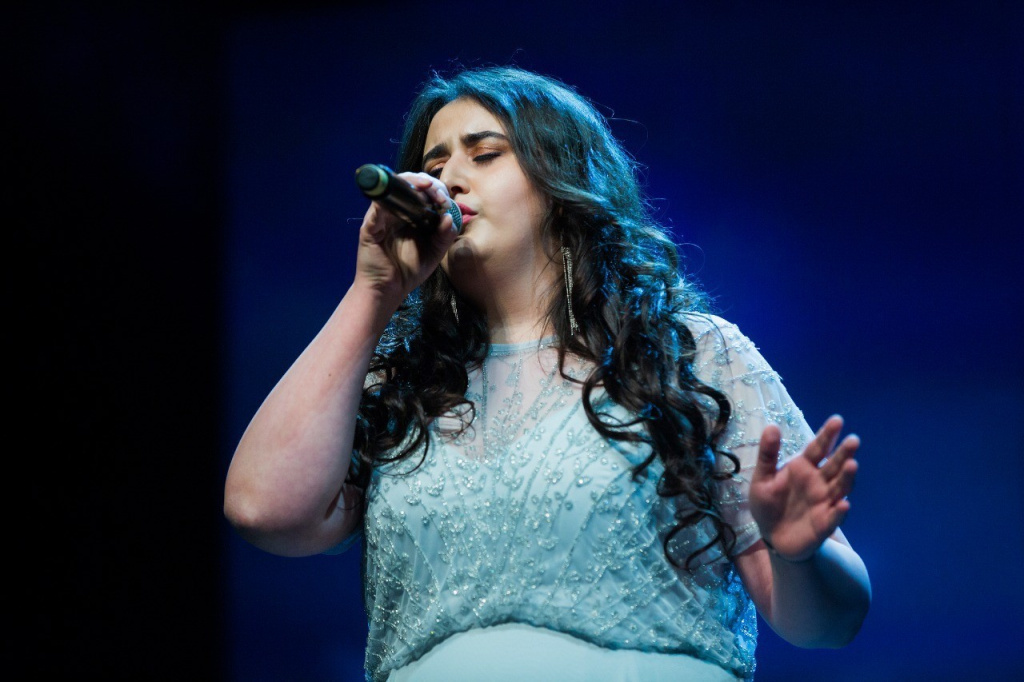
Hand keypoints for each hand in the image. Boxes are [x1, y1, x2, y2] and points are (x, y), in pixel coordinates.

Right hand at [354, 171, 457, 303]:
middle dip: (426, 184)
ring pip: (393, 189)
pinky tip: (404, 201)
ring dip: (410, 184)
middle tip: (439, 195)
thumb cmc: (409, 270)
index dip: (436, 190)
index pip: (423, 192)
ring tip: (426, 188)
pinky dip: (389, 199)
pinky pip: (376, 207)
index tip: (447, 200)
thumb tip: (450, 216)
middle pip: (408, 184)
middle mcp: (396, 212)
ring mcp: (382, 217)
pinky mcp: (370, 226)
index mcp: (412, 215)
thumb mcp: (435, 252)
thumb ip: (445, 235)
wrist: (388, 290)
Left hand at [748, 415, 858, 561]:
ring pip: (840, 487)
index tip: (837, 420)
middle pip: (834, 465)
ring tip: (852, 465)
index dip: (827, 435)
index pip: (818, 448)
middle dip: (844, 453)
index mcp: (803, 468)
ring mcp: (824, 502)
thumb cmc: (768, 504)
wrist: (771, 537)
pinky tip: (843, 504)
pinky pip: (834, 516)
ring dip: (847, 477)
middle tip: (853, 440)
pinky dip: (840, 511)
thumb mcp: (762, 478)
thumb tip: (771, 426)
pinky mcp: (825, 523)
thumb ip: (767, 454)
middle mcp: (819, 482)